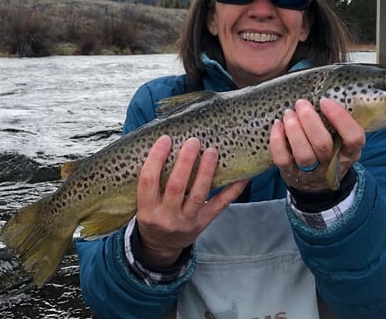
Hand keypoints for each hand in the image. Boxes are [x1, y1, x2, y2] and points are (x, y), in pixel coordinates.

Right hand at [135, 135, 247, 267]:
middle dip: (185, 162)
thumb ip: (152, 179)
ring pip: (199, 195)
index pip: (148, 181)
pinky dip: (233, 189)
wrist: (161, 247)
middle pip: (176, 186)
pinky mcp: (204, 222)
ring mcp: (187, 222)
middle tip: (193, 141)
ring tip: (212, 151)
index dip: (156, 158)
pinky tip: (241, 175)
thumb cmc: (153, 214)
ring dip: (206, 171)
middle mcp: (166, 217)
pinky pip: (220, 205)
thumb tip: (165, 141)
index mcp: (147, 209)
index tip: (165, 139)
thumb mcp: (144, 202)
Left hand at [270, 98, 364, 191]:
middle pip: (322, 144)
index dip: (340, 118)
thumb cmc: (329, 150)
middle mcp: (332, 164)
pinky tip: (277, 125)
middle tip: (301, 103)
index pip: (354, 137)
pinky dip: (277, 140)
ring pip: (303, 154)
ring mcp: (311, 172)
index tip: (325, 101)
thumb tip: (322, 90)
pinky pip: (282, 159)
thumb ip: (337, 121)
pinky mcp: (291, 173)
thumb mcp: (341, 139)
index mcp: (349, 152)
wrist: (317, 184)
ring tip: (288, 113)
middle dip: (309, 120)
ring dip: (293, 130)